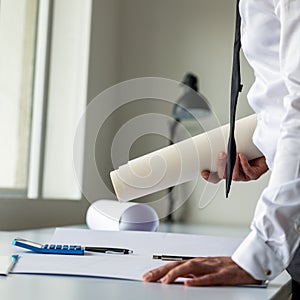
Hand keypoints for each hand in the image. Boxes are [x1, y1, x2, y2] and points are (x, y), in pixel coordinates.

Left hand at [143, 256, 260, 285]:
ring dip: (175, 273)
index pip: (174, 264)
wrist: (248, 263)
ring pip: (190, 268)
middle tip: (148, 278)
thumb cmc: (228, 267)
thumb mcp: (207, 270)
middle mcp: (202, 262)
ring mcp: (211, 267)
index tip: (148, 276)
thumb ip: (194, 274)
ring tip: (163, 281)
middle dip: (161, 271)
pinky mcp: (222, 274)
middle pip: (177, 264)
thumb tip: (179, 280)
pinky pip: (208, 277)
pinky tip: (188, 284)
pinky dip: (197, 280)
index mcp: (197, 262)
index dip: (160, 270)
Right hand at [201, 152, 267, 183]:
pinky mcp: (254, 175)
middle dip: (221, 165)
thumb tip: (221, 138)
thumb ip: (227, 147)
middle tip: (221, 155)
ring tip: (233, 154)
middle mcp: (236, 174)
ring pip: (234, 176)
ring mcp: (245, 176)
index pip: (216, 176)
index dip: (209, 176)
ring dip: (233, 165)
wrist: (268, 148)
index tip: (204, 172)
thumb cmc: (252, 148)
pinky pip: (247, 172)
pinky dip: (243, 163)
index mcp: (229, 169)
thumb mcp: (236, 147)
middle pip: (223, 175)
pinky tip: (241, 155)